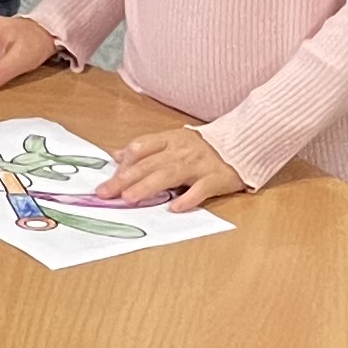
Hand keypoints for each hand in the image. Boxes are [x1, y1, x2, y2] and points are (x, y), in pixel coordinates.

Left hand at [89, 126, 245, 209]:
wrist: (241, 145)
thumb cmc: (201, 148)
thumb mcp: (171, 142)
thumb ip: (146, 150)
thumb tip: (116, 155)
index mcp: (170, 139)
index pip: (141, 147)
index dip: (124, 164)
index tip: (108, 181)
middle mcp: (182, 150)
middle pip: (150, 163)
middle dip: (125, 178)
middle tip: (106, 193)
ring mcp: (199, 164)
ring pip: (170, 174)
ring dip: (148, 186)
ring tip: (129, 198)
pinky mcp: (216, 178)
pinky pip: (200, 189)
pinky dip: (188, 198)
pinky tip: (174, 208)